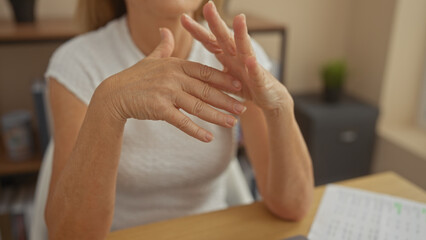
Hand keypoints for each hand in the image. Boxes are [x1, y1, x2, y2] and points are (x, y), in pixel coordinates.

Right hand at [94, 28, 245, 141]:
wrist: (114, 94)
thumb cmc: (134, 77)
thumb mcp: (150, 59)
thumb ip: (164, 46)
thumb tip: (166, 30)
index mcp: (176, 64)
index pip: (206, 72)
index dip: (224, 79)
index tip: (240, 86)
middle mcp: (174, 77)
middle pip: (206, 90)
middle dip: (227, 100)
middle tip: (243, 108)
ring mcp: (166, 92)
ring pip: (198, 106)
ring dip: (217, 116)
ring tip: (232, 124)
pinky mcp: (158, 108)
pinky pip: (181, 121)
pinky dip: (196, 130)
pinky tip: (209, 138)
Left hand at [181, 1, 292, 112]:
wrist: (269, 99)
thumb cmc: (245, 87)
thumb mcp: (222, 81)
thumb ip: (208, 74)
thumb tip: (185, 72)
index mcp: (227, 56)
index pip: (210, 41)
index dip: (197, 31)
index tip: (183, 19)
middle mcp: (238, 57)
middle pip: (225, 37)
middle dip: (216, 22)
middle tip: (208, 6)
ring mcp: (251, 67)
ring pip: (245, 48)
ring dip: (242, 34)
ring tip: (239, 18)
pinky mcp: (261, 81)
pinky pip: (256, 73)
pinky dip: (253, 67)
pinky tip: (251, 60)